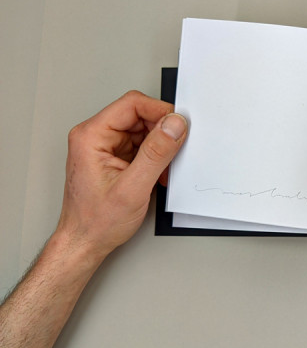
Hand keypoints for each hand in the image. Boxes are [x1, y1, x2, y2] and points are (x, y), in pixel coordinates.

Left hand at [55, 90, 186, 259]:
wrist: (84, 242)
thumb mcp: (133, 188)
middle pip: (139, 115)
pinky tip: (158, 174)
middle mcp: (95, 137)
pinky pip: (141, 146)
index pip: (132, 105)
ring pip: (143, 131)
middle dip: (162, 132)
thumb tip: (174, 126)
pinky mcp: (114, 157)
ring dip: (160, 147)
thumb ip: (156, 153)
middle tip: (177, 150)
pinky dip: (155, 157)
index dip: (160, 111)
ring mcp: (105, 147)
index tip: (180, 126)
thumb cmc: (96, 221)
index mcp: (91, 136)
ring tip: (164, 169)